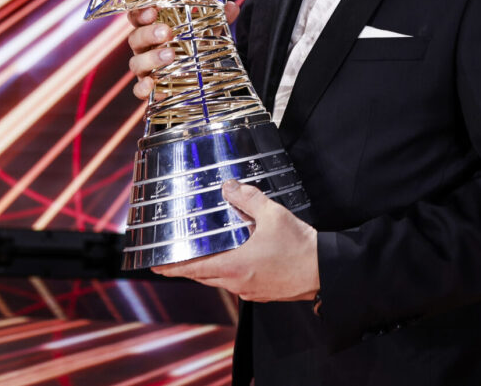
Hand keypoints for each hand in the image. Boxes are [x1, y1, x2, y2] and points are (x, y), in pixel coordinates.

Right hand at [126, 2, 239, 100]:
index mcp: (153, 29)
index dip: (141, 12)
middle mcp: (145, 48)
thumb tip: (231, 6)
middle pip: (136, 38)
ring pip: (136, 62)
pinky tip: (151, 84)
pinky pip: (138, 89)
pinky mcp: (148, 89)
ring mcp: (144, 69)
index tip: (153, 10)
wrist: (198, 79)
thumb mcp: (207, 33)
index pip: (138, 17)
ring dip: (151, 58)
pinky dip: (143, 87)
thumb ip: (216, 19)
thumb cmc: (195, 49)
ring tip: (170, 55)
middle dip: (149, 33)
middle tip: (166, 32)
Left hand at [152, 181, 318, 301]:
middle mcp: (237, 283)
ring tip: (213, 251)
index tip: (155, 265)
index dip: (171, 267)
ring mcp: (250, 291)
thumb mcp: (273, 215)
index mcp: (234, 266)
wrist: (325, 271)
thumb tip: (229, 187)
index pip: (192, 269)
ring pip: (221, 280)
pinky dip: (233, 272)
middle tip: (180, 254)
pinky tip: (244, 257)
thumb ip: (248, 199)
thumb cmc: (300, 247)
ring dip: (213, 268)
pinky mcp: (263, 293)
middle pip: (203, 276)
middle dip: (189, 267)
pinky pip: (239, 283)